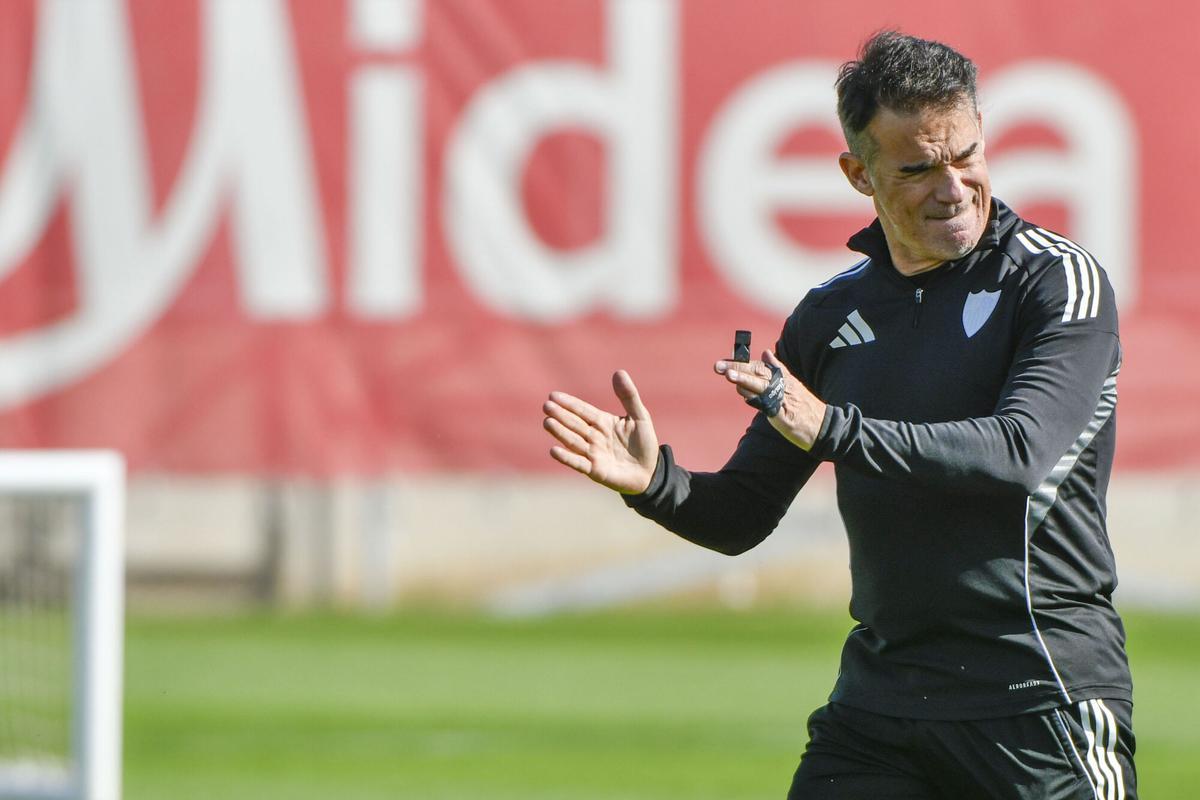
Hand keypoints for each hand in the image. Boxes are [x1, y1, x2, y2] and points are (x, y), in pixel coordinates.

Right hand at [543, 370, 658, 493]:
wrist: (651, 472)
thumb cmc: (644, 443)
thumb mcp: (640, 416)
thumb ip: (629, 396)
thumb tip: (618, 372)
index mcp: (602, 422)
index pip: (583, 411)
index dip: (569, 403)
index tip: (553, 395)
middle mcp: (594, 437)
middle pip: (575, 424)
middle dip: (561, 415)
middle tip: (547, 406)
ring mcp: (593, 454)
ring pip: (573, 441)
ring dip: (560, 433)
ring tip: (547, 422)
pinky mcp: (595, 471)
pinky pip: (579, 464)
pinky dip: (567, 458)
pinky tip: (554, 450)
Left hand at [715, 350, 826, 450]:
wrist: (825, 426)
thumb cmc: (805, 407)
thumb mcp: (792, 384)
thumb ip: (778, 369)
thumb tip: (765, 352)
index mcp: (782, 377)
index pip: (758, 367)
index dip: (740, 363)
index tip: (722, 363)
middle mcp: (782, 385)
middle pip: (756, 373)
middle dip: (737, 368)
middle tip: (718, 366)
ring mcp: (783, 399)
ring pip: (760, 385)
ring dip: (744, 380)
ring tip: (728, 375)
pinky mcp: (784, 414)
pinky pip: (768, 404)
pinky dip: (757, 399)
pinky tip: (745, 395)